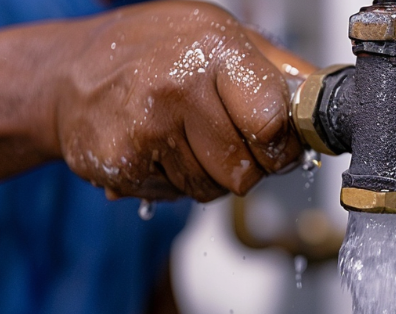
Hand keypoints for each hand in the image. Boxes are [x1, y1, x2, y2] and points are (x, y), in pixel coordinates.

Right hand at [53, 1, 313, 201]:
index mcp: (213, 49)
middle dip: (248, 164)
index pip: (273, 123)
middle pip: (248, 170)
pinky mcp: (122, 163)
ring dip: (211, 176)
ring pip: (214, 190)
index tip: (276, 139)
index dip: (282, 142)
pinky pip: (178, 196)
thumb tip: (327, 100)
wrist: (68, 73)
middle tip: (227, 139)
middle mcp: (178, 86)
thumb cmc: (149, 48)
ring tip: (188, 139)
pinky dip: (176, 182)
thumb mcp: (220, 34)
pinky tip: (159, 150)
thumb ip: (276, 70)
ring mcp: (147, 128)